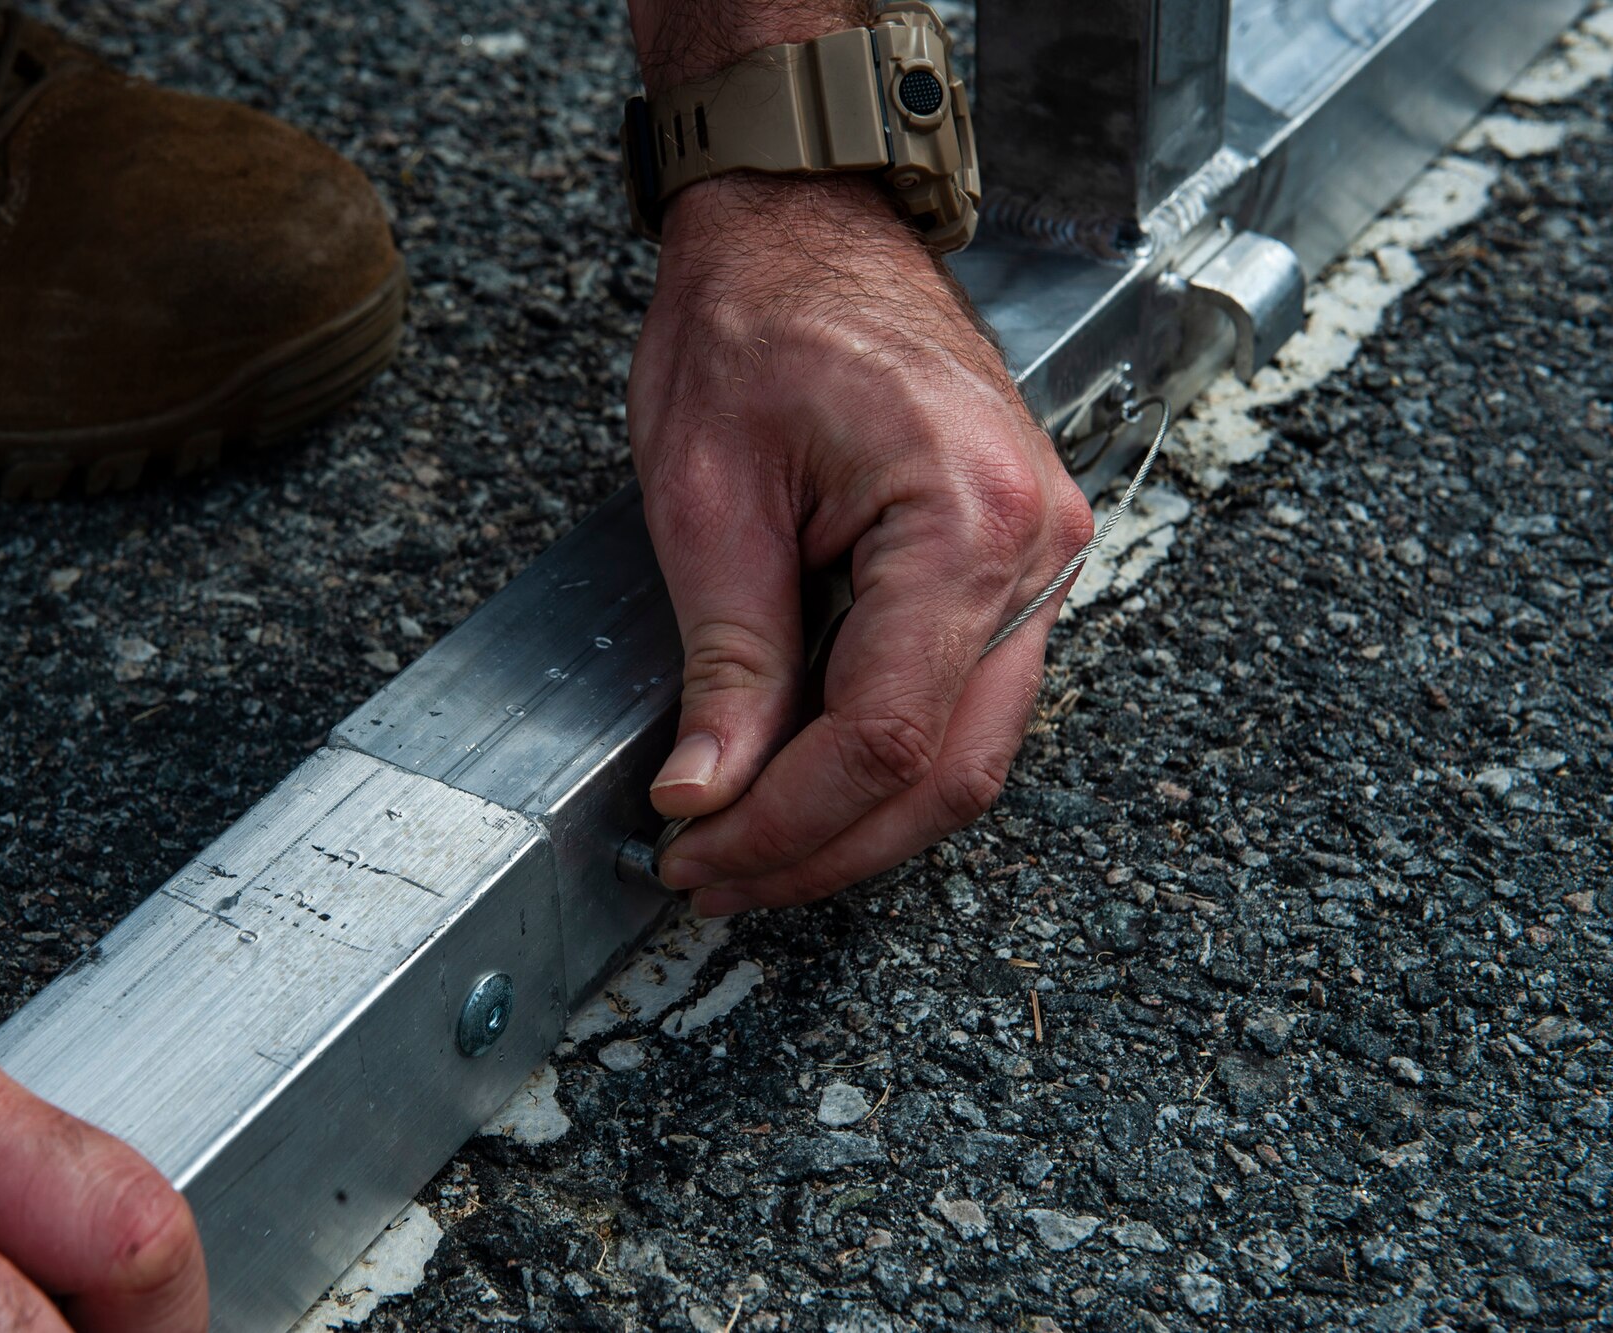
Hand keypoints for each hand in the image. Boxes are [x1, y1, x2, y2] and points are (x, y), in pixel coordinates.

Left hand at [631, 175, 1094, 914]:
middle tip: (716, 878)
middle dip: (825, 849)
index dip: (785, 825)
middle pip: (950, 772)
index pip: (887, 739)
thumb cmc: (755, 322)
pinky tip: (802, 776)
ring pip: (967, 752)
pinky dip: (885, 756)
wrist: (807, 227)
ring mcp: (1043, 557)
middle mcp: (1036, 549)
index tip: (695, 856)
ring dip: (858, 817)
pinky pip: (966, 698)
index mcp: (967, 523)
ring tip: (746, 842)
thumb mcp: (709, 498)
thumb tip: (706, 796)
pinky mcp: (1014, 563)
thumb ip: (726, 663)